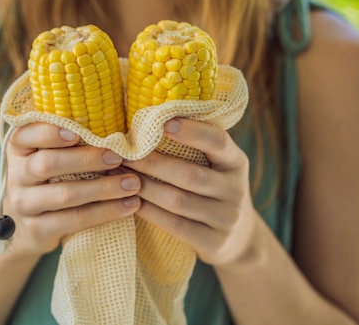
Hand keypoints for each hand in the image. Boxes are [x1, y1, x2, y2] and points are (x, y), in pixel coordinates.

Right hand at [5, 122, 140, 254]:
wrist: (28, 227)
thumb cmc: (50, 178)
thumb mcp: (50, 154)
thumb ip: (70, 138)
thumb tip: (114, 121)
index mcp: (19, 148)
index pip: (26, 134)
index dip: (49, 132)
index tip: (79, 132)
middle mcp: (16, 175)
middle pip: (47, 163)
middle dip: (86, 159)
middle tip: (118, 156)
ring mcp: (23, 204)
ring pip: (65, 194)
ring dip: (103, 188)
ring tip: (133, 183)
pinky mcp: (37, 229)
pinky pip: (74, 220)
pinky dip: (105, 213)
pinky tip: (129, 206)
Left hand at [122, 118, 255, 265]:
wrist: (239, 238)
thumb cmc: (215, 189)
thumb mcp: (217, 166)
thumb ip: (197, 146)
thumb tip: (151, 117)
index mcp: (237, 162)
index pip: (218, 141)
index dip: (192, 131)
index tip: (163, 122)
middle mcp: (236, 189)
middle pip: (190, 175)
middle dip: (152, 163)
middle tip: (123, 153)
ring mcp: (226, 218)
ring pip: (178, 201)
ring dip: (144, 187)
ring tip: (119, 176)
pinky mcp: (213, 242)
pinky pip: (174, 225)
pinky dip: (149, 211)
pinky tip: (130, 201)